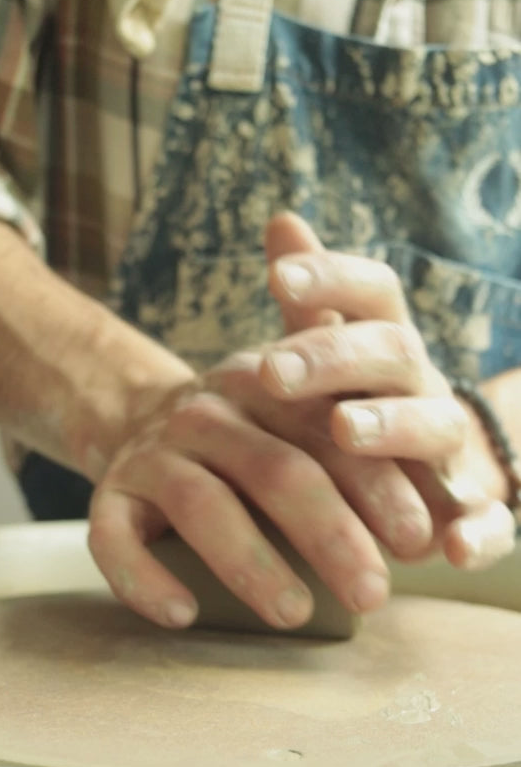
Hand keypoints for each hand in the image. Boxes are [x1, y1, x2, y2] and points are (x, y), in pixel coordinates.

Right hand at [88, 217, 443, 630]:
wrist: (135, 417)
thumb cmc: (246, 441)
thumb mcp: (297, 415)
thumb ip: (362, 448)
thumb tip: (446, 523)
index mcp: (268, 388)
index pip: (330, 434)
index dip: (379, 487)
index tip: (420, 542)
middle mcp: (208, 414)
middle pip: (275, 470)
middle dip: (330, 535)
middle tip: (372, 594)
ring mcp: (153, 454)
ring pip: (200, 504)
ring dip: (250, 563)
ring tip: (294, 613)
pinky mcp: (108, 496)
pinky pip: (114, 538)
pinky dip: (145, 579)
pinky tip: (183, 615)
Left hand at [259, 212, 516, 570]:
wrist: (447, 470)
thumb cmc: (371, 403)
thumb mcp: (338, 350)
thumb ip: (314, 300)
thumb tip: (281, 217)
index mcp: (389, 346)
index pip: (371, 295)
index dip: (331, 277)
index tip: (277, 276)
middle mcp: (423, 388)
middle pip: (393, 354)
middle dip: (335, 358)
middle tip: (273, 371)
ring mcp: (452, 447)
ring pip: (436, 426)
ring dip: (393, 426)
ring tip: (343, 431)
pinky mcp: (476, 509)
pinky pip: (493, 521)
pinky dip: (480, 534)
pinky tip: (454, 549)